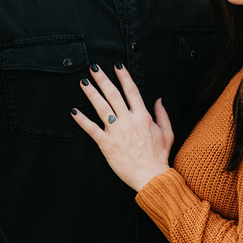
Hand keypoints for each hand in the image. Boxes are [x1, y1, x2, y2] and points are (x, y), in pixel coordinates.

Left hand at [71, 63, 173, 191]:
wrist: (151, 176)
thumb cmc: (159, 156)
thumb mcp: (167, 133)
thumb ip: (162, 114)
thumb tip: (159, 100)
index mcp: (143, 117)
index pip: (131, 91)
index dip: (124, 76)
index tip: (117, 65)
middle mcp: (129, 121)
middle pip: (114, 95)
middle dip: (103, 80)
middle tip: (93, 68)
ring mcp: (117, 132)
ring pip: (102, 108)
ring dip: (91, 93)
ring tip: (83, 82)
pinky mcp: (107, 144)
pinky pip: (92, 130)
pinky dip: (82, 120)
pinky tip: (74, 112)